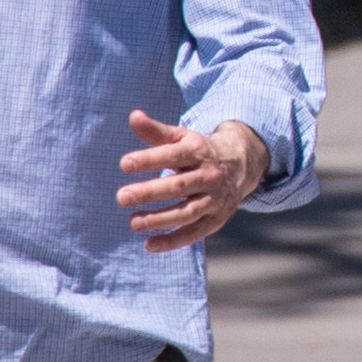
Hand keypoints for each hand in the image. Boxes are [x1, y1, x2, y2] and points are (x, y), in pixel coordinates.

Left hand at [119, 113, 265, 252]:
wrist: (240, 165)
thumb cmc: (198, 151)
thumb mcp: (181, 137)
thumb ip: (155, 131)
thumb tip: (133, 116)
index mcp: (198, 152)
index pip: (173, 155)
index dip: (149, 159)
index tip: (124, 164)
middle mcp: (209, 176)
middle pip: (179, 186)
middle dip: (150, 192)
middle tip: (122, 196)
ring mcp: (215, 199)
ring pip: (187, 212)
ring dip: (160, 219)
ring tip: (133, 222)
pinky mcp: (216, 219)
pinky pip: (194, 233)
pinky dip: (173, 241)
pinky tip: (150, 245)